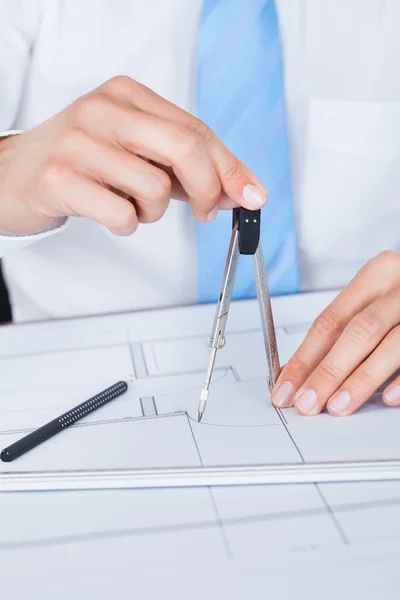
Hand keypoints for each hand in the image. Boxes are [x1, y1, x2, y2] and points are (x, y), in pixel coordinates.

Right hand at [0, 76, 265, 235]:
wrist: (14, 174)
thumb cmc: (81, 163)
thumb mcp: (136, 152)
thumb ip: (185, 167)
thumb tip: (238, 189)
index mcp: (127, 95)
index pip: (196, 131)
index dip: (230, 168)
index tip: (250, 195)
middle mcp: (104, 110)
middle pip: (186, 149)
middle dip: (209, 190)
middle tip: (206, 212)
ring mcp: (79, 142)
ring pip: (156, 189)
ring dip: (153, 212)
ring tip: (129, 204)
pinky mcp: (61, 178)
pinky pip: (123, 215)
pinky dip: (126, 225)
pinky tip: (108, 213)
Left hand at [271, 251, 399, 415]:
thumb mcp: (374, 304)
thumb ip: (342, 334)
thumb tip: (301, 374)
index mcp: (377, 275)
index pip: (330, 320)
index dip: (304, 357)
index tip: (286, 386)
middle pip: (357, 331)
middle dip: (327, 372)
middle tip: (307, 402)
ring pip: (389, 344)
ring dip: (360, 380)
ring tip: (338, 406)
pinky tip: (386, 397)